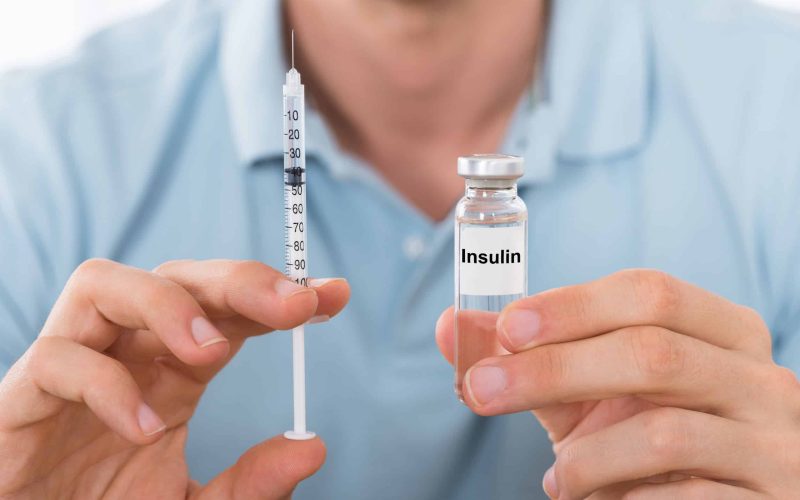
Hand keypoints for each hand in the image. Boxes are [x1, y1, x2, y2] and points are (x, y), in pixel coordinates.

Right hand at [0, 259, 349, 498]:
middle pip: (176, 277)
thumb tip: (311, 446)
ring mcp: (73, 367)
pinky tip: (142, 429)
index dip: (277, 295)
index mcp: (172, 371)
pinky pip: (56, 360)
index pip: (227, 310)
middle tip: (293, 306)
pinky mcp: (22, 398)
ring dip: (166, 304)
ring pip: (104, 284)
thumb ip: (249, 485)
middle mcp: (126, 354)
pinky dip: (104, 385)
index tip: (335, 295)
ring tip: (210, 352)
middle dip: (237, 281)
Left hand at [436, 269, 799, 498]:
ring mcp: (776, 443)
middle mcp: (761, 378)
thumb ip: (530, 356)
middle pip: (652, 352)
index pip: (650, 293)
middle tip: (483, 390)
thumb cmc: (641, 436)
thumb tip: (451, 326)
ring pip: (664, 432)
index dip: (572, 305)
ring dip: (587, 458)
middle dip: (554, 369)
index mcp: (723, 330)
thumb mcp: (589, 391)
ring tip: (559, 479)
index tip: (506, 327)